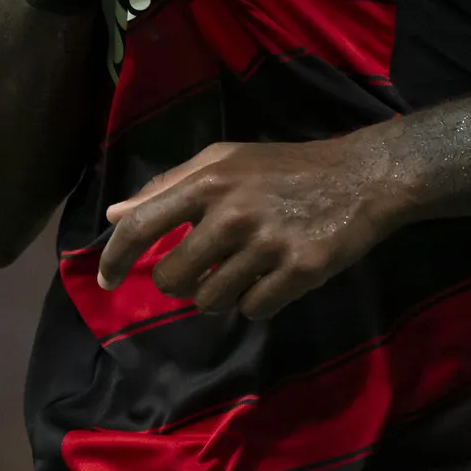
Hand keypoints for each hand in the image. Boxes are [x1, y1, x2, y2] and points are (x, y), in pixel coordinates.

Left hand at [97, 129, 420, 319]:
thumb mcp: (226, 160)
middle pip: (173, 277)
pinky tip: (274, 278)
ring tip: (244, 271)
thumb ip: (169, 186)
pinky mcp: (299, 271)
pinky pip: (254, 310)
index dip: (116, 258)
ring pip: (211, 300)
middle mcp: (234, 212)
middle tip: (202, 271)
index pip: (142, 225)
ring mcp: (268, 244)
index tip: (107, 280)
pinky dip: (258, 302)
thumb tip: (116, 214)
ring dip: (221, 294)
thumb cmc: (287, 168)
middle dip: (180, 283)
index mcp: (210, 181)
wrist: (363, 178)